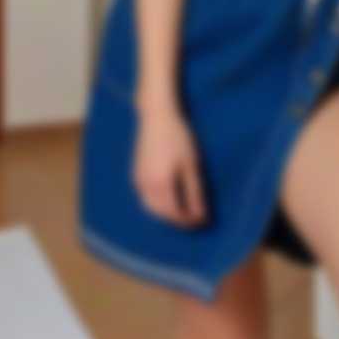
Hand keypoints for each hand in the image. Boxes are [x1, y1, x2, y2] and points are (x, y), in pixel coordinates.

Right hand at [131, 106, 208, 225]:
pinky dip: (156, 204)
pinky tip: (167, 197)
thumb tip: (201, 216)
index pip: (174, 214)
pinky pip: (145, 197)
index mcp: (160, 186)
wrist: (157, 116)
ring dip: (165, 214)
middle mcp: (146, 187)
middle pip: (161, 214)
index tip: (202, 222)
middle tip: (194, 218)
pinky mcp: (136, 173)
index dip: (188, 221)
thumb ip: (195, 192)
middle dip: (177, 220)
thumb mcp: (191, 164)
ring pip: (150, 208)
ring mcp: (138, 180)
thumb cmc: (178, 137)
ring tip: (182, 210)